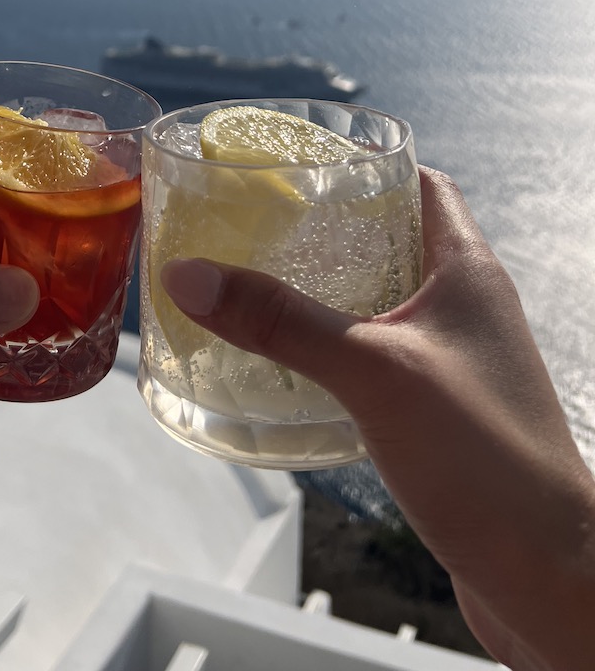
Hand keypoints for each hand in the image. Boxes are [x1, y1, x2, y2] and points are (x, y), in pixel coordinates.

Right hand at [161, 167, 594, 670]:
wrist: (548, 576)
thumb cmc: (486, 460)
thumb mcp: (371, 373)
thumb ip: (282, 322)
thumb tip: (193, 275)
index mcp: (468, 272)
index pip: (422, 184)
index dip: (368, 166)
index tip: (305, 165)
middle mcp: (469, 309)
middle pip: (396, 242)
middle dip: (330, 232)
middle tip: (262, 229)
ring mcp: (460, 362)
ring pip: (387, 306)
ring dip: (332, 297)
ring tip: (263, 294)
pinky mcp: (446, 413)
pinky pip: (384, 361)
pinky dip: (341, 355)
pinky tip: (296, 372)